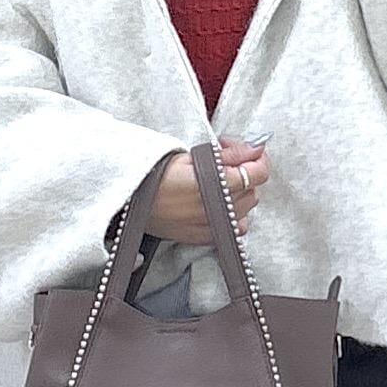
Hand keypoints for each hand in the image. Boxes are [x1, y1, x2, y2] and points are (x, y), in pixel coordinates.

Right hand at [147, 137, 271, 242]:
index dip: (257, 157)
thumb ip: (229, 154)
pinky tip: (217, 204)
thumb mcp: (191, 155)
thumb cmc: (154, 172)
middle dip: (244, 172)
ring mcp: (212, 227)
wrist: (128, 198)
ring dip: (238, 194)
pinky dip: (233, 215)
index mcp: (214, 184)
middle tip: (223, 160)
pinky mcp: (204, 238)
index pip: (258, 172)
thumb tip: (257, 148)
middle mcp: (217, 209)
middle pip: (253, 190)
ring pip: (246, 209)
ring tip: (217, 182)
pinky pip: (236, 229)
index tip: (248, 149)